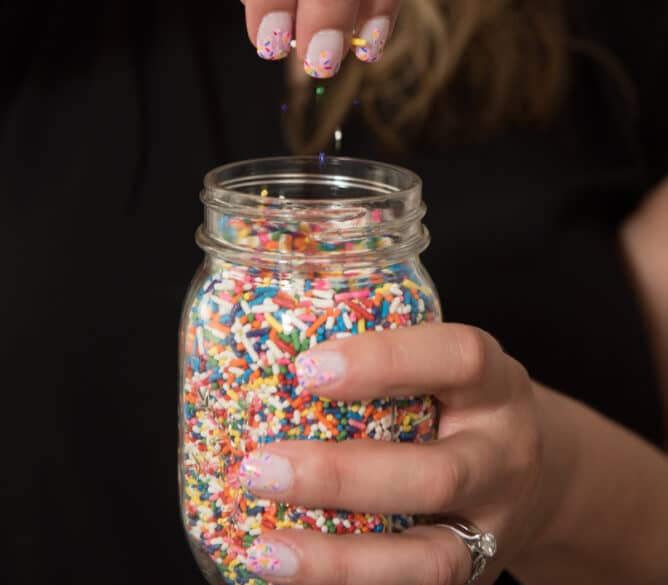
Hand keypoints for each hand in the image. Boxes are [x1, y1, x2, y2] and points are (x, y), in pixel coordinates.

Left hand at [235, 323, 546, 584]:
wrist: (543, 479)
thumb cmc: (463, 405)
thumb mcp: (447, 369)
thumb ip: (385, 359)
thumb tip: (275, 341)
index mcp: (496, 385)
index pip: (457, 359)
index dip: (385, 360)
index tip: (307, 369)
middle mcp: (502, 457)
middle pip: (436, 476)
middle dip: (341, 477)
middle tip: (260, 467)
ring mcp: (491, 527)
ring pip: (427, 559)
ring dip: (339, 559)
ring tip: (266, 548)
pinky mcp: (473, 575)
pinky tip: (290, 574)